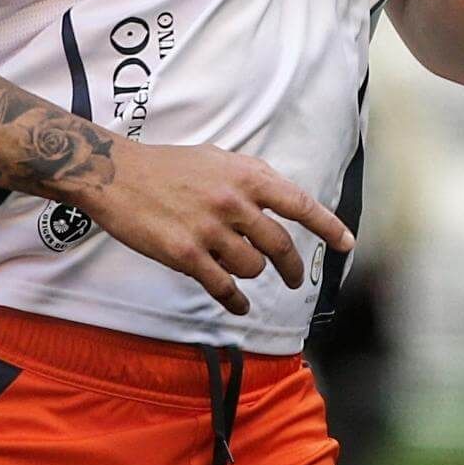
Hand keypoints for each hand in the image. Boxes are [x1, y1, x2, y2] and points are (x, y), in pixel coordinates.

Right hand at [74, 141, 353, 315]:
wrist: (117, 174)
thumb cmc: (169, 166)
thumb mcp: (218, 158)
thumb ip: (250, 179)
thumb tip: (279, 199)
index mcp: (247, 175)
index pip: (300, 204)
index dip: (328, 227)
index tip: (346, 244)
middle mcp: (234, 202)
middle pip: (279, 246)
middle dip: (292, 268)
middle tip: (295, 280)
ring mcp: (210, 230)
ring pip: (252, 267)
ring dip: (253, 275)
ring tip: (242, 273)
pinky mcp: (186, 255)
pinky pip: (223, 287)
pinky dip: (236, 301)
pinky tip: (240, 306)